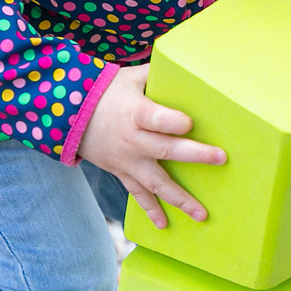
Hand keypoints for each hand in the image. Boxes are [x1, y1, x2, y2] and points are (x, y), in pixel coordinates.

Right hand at [76, 64, 224, 228]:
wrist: (70, 116)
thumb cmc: (107, 92)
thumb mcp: (130, 77)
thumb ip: (157, 75)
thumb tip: (188, 65)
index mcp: (136, 113)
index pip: (155, 118)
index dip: (172, 121)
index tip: (190, 122)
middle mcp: (133, 140)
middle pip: (166, 150)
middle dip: (194, 155)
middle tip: (221, 159)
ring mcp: (128, 161)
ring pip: (156, 183)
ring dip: (180, 199)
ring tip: (201, 214)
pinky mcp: (123, 172)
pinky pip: (138, 195)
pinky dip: (151, 210)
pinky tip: (164, 225)